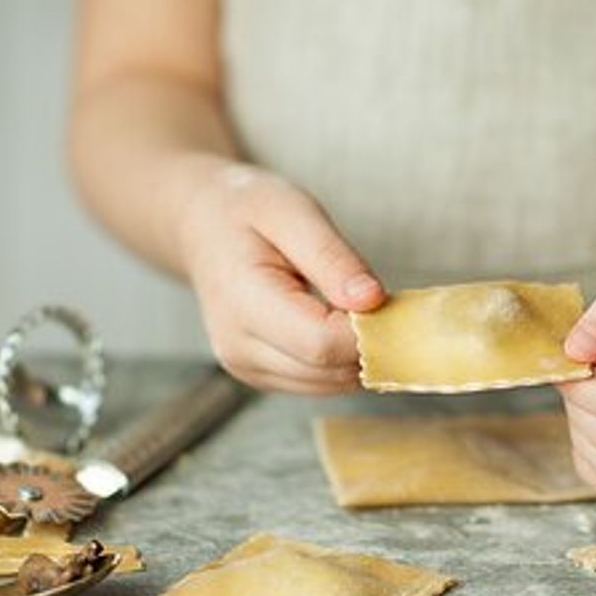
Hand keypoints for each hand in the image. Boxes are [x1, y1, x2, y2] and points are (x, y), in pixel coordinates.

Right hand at [179, 162, 383, 393]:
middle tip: (390, 302)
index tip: (393, 301)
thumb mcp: (292, 211)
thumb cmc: (247, 211)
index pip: (321, 343)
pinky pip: (321, 383)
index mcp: (241, 302)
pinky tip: (345, 325)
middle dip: (371, 342)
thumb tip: (372, 301)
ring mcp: (247, 368)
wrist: (203, 227)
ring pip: (331, 384)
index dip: (367, 330)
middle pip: (328, 370)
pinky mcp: (262, 376)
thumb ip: (332, 258)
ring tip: (363, 308)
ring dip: (361, 354)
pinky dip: (345, 361)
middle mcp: (239, 347)